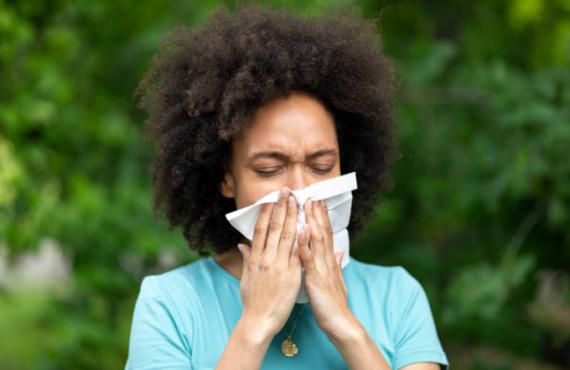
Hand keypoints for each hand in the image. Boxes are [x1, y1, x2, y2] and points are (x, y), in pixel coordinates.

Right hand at [236, 187, 302, 339]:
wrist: (259, 321)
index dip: (267, 212)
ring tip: (297, 201)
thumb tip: (242, 244)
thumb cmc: (252, 301)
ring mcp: (279, 266)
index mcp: (255, 258)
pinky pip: (297, 254)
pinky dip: (301, 240)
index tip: (271, 198)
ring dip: (292, 217)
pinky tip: (306, 226)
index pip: (260, 229)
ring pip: (286, 236)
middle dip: (281, 207)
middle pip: (274, 228)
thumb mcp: (245, 278)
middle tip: (287, 191)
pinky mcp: (291, 275)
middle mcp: (266, 259)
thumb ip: (247, 259)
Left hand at [298, 199, 357, 339]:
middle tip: (312, 194)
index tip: (317, 202)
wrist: (339, 323)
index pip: (325, 234)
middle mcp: (327, 260)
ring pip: (317, 240)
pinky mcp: (315, 278)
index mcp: (329, 261)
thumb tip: (339, 251)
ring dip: (312, 221)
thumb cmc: (334, 304)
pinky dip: (304, 244)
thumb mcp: (336, 281)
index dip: (321, 218)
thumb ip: (336, 264)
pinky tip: (301, 231)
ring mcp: (322, 268)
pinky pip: (309, 258)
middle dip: (317, 213)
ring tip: (308, 204)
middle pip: (322, 232)